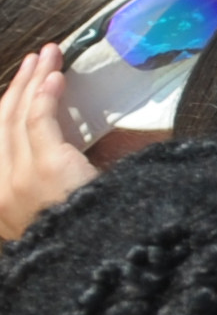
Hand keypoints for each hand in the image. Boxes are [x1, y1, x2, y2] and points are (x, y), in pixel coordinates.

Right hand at [2, 46, 97, 241]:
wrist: (107, 258)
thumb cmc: (95, 236)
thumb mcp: (61, 213)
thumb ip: (50, 184)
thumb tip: (61, 150)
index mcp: (0, 206)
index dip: (6, 111)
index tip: (18, 89)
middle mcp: (0, 194)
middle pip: (1, 126)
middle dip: (17, 88)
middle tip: (34, 60)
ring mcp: (19, 180)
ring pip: (17, 118)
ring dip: (32, 82)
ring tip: (47, 56)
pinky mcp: (45, 168)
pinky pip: (38, 121)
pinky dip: (44, 95)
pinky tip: (53, 77)